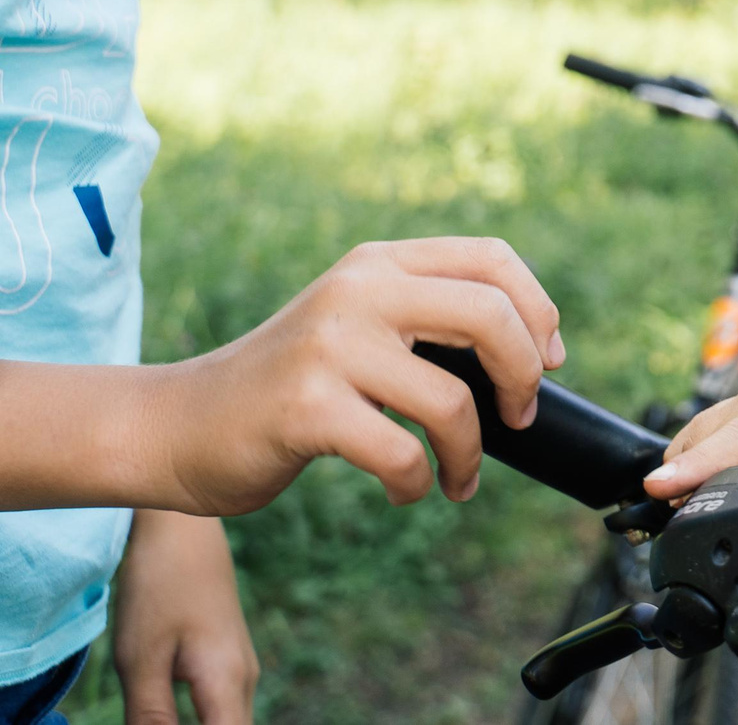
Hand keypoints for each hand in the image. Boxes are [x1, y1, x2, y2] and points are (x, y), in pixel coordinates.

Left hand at [113, 510, 256, 724]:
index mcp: (228, 684)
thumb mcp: (142, 659)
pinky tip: (171, 721)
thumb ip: (151, 718)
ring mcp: (240, 669)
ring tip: (158, 715)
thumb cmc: (159, 589)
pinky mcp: (228, 661)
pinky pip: (223, 711)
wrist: (182, 530)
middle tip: (155, 718)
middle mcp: (245, 681)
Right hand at [155, 237, 564, 513]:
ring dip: (471, 453)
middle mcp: (358, 289)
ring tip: (459, 477)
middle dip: (525, 375)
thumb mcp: (358, 325)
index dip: (538, 310)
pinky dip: (418, 483)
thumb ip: (427, 317)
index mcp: (379, 263)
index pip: (492, 258)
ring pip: (454, 399)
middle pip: (491, 315)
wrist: (178, 425)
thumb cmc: (289, 387)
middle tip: (519, 418)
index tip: (550, 360)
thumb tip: (536, 352)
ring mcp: (330, 345)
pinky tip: (404, 490)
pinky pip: (403, 453)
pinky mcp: (307, 406)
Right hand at [650, 320, 737, 498]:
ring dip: (690, 461)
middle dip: (678, 474)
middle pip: (709, 432)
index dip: (699, 468)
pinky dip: (712, 448)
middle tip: (651, 527)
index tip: (660, 490)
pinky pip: (734, 420)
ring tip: (666, 512)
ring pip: (715, 424)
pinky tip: (704, 479)